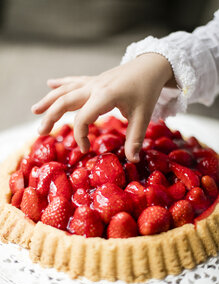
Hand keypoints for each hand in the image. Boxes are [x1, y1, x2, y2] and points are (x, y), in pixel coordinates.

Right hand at [32, 53, 173, 161]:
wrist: (151, 65)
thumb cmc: (147, 90)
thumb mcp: (143, 116)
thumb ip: (135, 138)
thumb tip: (133, 160)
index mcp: (105, 96)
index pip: (83, 118)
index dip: (81, 136)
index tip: (86, 150)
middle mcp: (94, 87)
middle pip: (65, 101)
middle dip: (51, 117)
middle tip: (41, 132)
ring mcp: (92, 82)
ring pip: (65, 90)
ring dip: (49, 100)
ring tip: (34, 111)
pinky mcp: (95, 80)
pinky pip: (73, 81)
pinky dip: (60, 83)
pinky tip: (49, 83)